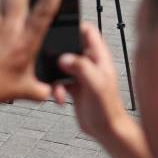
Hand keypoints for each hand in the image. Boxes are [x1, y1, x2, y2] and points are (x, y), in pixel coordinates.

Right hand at [54, 23, 127, 139]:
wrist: (106, 131)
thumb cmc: (108, 109)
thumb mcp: (95, 85)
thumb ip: (81, 68)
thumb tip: (63, 57)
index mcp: (99, 57)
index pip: (88, 32)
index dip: (75, 27)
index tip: (59, 29)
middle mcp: (90, 63)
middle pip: (70, 46)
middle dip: (58, 54)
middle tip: (49, 61)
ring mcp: (81, 75)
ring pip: (61, 65)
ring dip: (54, 75)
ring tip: (56, 88)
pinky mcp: (74, 87)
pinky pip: (59, 81)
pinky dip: (55, 88)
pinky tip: (59, 99)